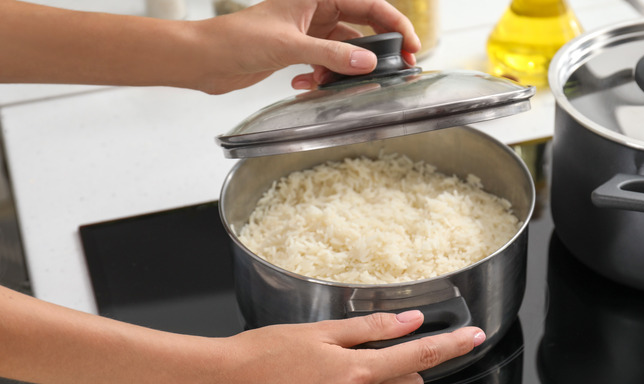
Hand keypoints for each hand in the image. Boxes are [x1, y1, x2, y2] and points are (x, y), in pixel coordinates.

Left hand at [0, 0, 419, 93]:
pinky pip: (324, 65)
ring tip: (335, 84)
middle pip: (360, 28)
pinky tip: (305, 85)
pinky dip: (321, 78)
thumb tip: (368, 62)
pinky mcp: (296, 54)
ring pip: (342, 51)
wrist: (203, 60)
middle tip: (393, 72)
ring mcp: (307, 34)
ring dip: (342, 70)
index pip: (368, 5)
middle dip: (375, 52)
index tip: (411, 47)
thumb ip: (332, 55)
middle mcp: (315, 12)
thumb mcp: (290, 46)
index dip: (394, 24)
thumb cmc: (235, 39)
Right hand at [205, 311, 484, 383]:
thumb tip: (413, 322)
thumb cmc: (269, 349)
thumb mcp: (324, 330)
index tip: (474, 337)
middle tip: (381, 350)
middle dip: (408, 368)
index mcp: (356, 372)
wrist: (227, 381)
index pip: (420, 358)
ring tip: (337, 369)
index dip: (451, 346)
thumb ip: (374, 328)